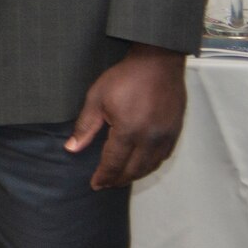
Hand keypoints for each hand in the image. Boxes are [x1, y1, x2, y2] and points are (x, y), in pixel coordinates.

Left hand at [65, 45, 187, 188]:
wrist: (158, 63)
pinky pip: (163, 156)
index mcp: (129, 131)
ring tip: (120, 178)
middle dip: (118, 180)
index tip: (95, 184)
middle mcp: (150, 138)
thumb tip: (72, 148)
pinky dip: (150, 165)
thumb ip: (85, 127)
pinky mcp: (176, 130)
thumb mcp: (96, 99)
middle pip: (133, 169)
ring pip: (150, 166)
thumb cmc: (125, 78)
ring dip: (135, 175)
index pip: (114, 163)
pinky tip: (140, 165)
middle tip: (106, 184)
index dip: (104, 176)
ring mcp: (166, 135)